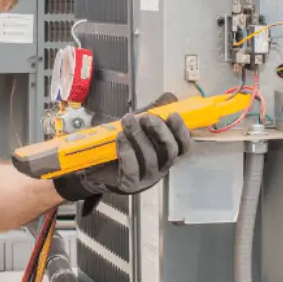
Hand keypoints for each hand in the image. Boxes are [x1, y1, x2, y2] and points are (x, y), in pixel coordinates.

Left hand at [54, 92, 191, 201]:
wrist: (98, 168)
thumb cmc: (124, 145)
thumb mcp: (141, 126)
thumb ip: (156, 111)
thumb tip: (169, 98)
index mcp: (167, 153)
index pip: (183, 146)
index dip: (181, 131)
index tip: (173, 114)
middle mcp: (161, 167)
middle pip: (170, 151)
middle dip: (160, 131)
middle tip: (146, 116)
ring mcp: (147, 177)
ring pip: (150, 158)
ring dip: (139, 136)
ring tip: (127, 120)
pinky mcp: (130, 183)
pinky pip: (132, 168)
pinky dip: (127, 151)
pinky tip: (120, 137)